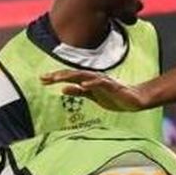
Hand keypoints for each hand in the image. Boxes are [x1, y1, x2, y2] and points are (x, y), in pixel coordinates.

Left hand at [39, 69, 153, 111]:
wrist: (134, 100)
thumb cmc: (113, 97)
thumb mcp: (91, 96)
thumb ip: (78, 92)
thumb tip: (62, 89)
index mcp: (88, 80)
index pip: (69, 77)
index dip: (56, 77)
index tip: (42, 79)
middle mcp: (93, 78)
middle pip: (73, 74)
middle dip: (58, 75)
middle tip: (44, 78)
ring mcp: (103, 81)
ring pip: (84, 76)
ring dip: (70, 76)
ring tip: (58, 79)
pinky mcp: (112, 87)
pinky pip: (101, 83)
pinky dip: (91, 83)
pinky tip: (82, 84)